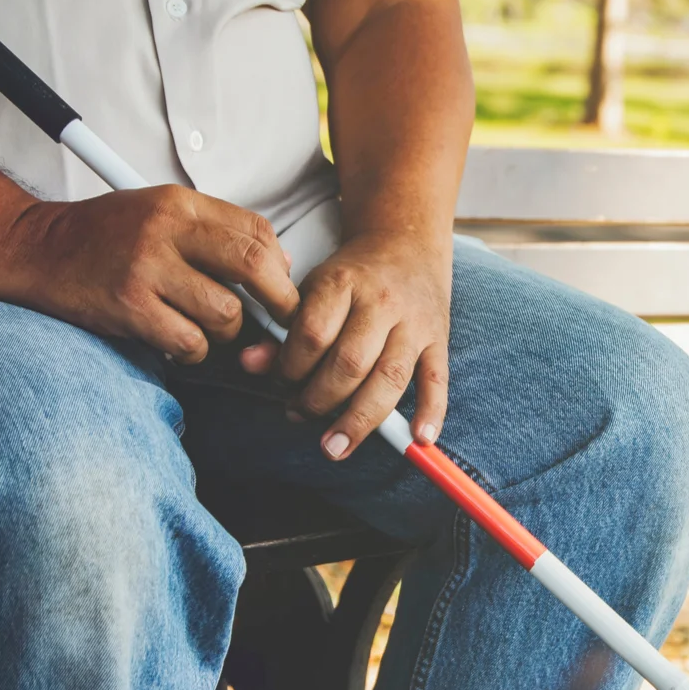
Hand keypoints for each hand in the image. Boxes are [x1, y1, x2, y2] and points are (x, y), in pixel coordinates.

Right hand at [0, 185, 299, 363]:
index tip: (282, 287)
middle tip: (281, 319)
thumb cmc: (106, 235)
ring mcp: (146, 270)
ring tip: (203, 326)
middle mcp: (165, 230)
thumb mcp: (160, 212)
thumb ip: (217, 232)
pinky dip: (194, 350)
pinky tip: (179, 341)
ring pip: (224, 312)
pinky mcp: (129, 307)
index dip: (280, 266)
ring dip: (225, 331)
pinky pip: (190, 341)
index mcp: (179, 203)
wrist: (35, 248)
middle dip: (279, 300)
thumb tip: (281, 263)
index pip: (256, 231)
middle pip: (252, 266)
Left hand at [239, 234, 450, 459]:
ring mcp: (414, 324)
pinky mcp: (438, 340)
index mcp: (344, 283)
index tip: (282, 381)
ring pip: (389, 378)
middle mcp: (382, 303)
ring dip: (360, 419)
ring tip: (335, 447)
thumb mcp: (310, 289)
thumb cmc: (351, 275)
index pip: (312, 336)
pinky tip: (418, 438)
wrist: (406, 242)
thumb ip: (281, 329)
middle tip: (299, 414)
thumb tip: (251, 364)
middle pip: (350, 364)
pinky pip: (436, 380)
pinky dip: (431, 411)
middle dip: (319, 400)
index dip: (291, 367)